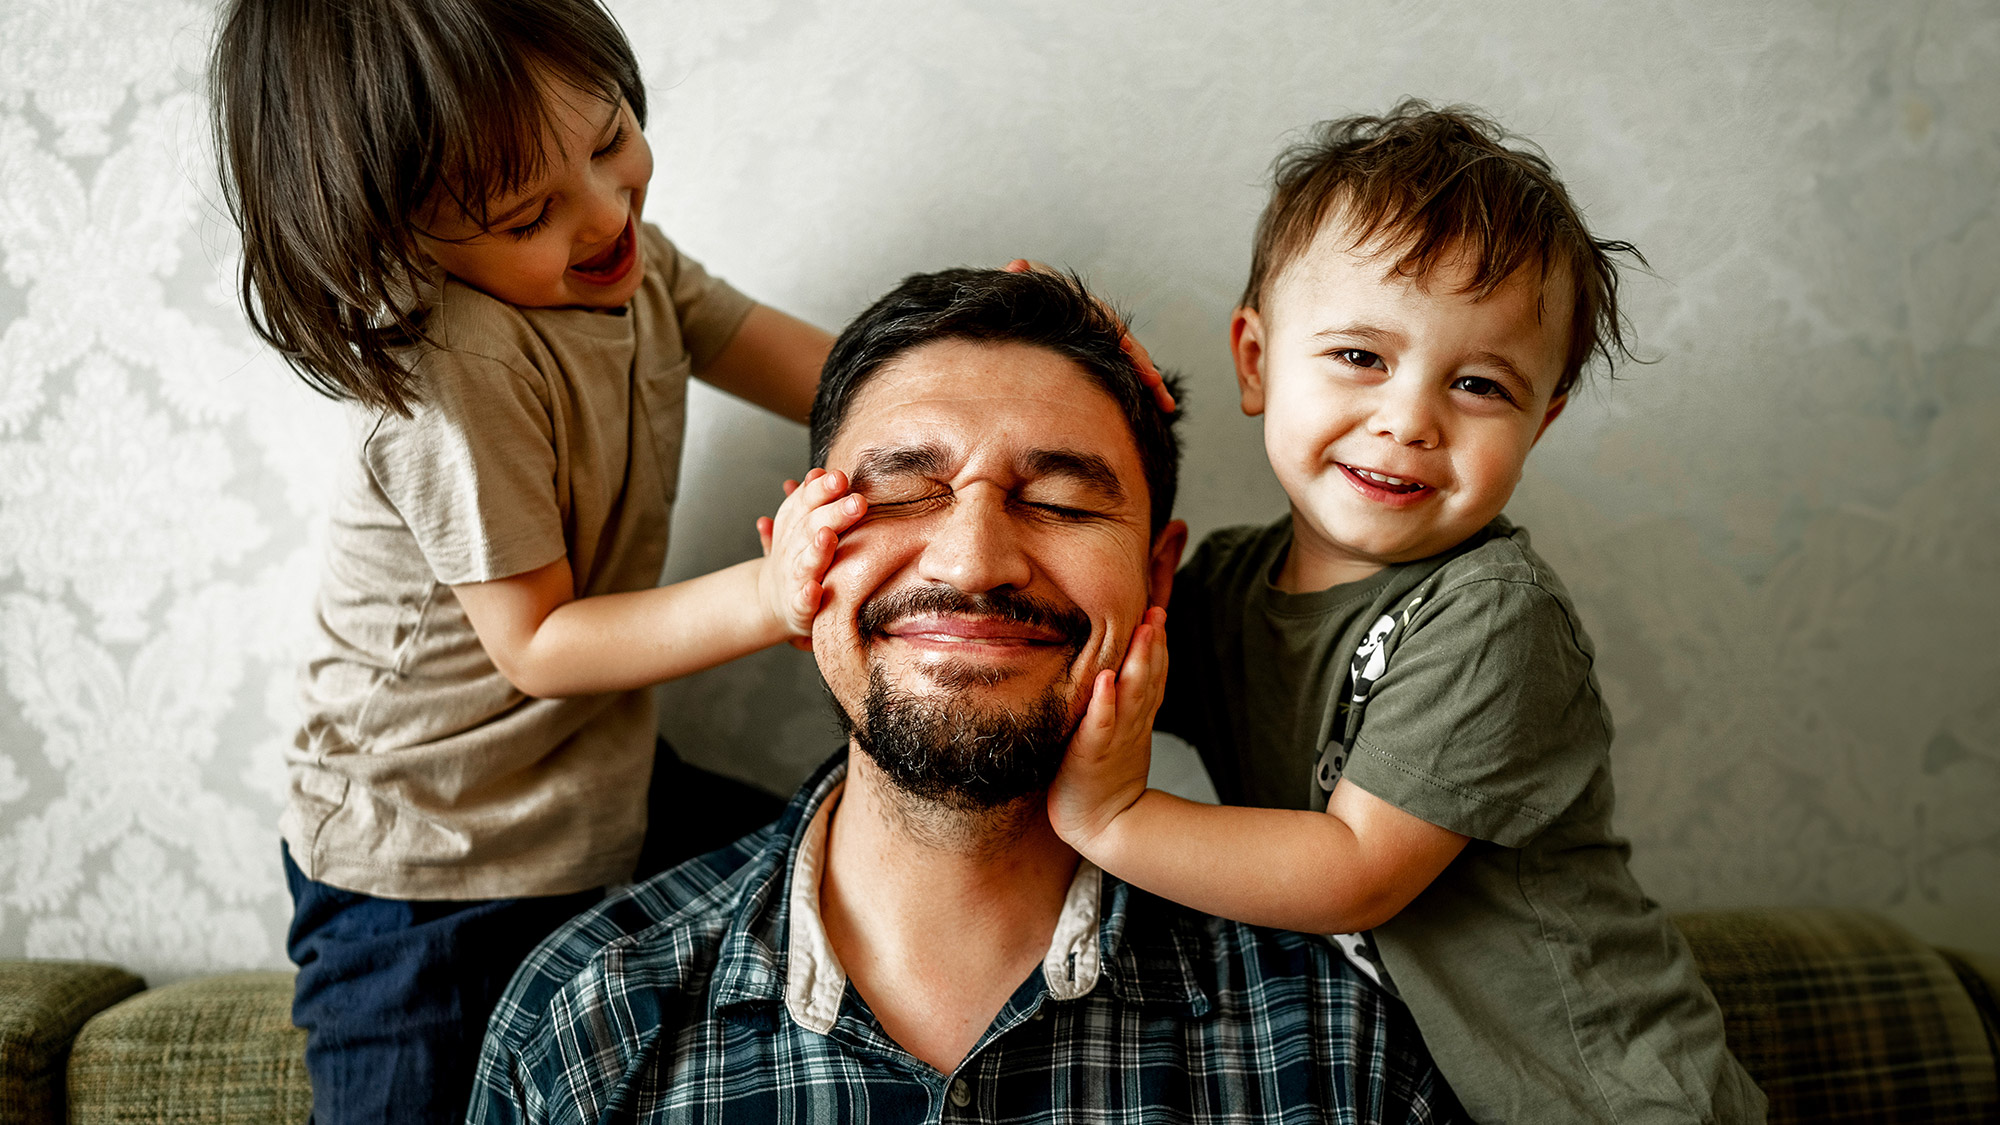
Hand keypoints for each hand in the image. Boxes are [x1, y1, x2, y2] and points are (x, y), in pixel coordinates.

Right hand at [755, 467, 867, 643]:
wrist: (771, 600)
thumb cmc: (796, 557)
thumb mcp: (799, 525)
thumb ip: (809, 500)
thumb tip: (817, 472)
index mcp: (793, 527)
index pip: (804, 503)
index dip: (820, 490)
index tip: (840, 476)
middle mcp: (791, 550)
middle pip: (810, 528)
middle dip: (833, 514)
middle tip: (857, 502)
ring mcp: (793, 578)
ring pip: (805, 562)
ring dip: (816, 549)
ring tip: (828, 535)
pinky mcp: (797, 607)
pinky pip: (802, 602)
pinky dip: (807, 595)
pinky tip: (815, 589)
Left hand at [1004, 258, 1175, 412]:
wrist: (1027, 305)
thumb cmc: (1022, 297)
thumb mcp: (1020, 287)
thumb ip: (1020, 278)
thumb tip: (1018, 265)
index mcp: (1079, 303)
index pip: (1101, 316)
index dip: (1113, 331)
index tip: (1124, 346)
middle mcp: (1098, 319)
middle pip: (1126, 339)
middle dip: (1140, 359)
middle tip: (1151, 379)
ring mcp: (1105, 338)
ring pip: (1134, 358)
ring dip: (1151, 380)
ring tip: (1166, 404)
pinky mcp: (1107, 356)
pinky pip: (1129, 372)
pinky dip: (1146, 389)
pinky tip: (1163, 408)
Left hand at [1047, 606, 1168, 852]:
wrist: (1103, 826)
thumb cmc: (1102, 778)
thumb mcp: (1119, 735)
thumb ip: (1124, 705)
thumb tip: (1119, 671)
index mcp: (1136, 718)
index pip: (1152, 675)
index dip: (1158, 644)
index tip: (1158, 609)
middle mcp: (1131, 724)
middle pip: (1148, 678)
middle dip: (1154, 644)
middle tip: (1157, 609)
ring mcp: (1114, 738)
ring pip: (1132, 695)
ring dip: (1138, 662)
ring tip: (1143, 631)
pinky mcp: (1092, 754)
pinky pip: (1100, 725)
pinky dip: (1104, 703)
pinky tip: (1105, 681)